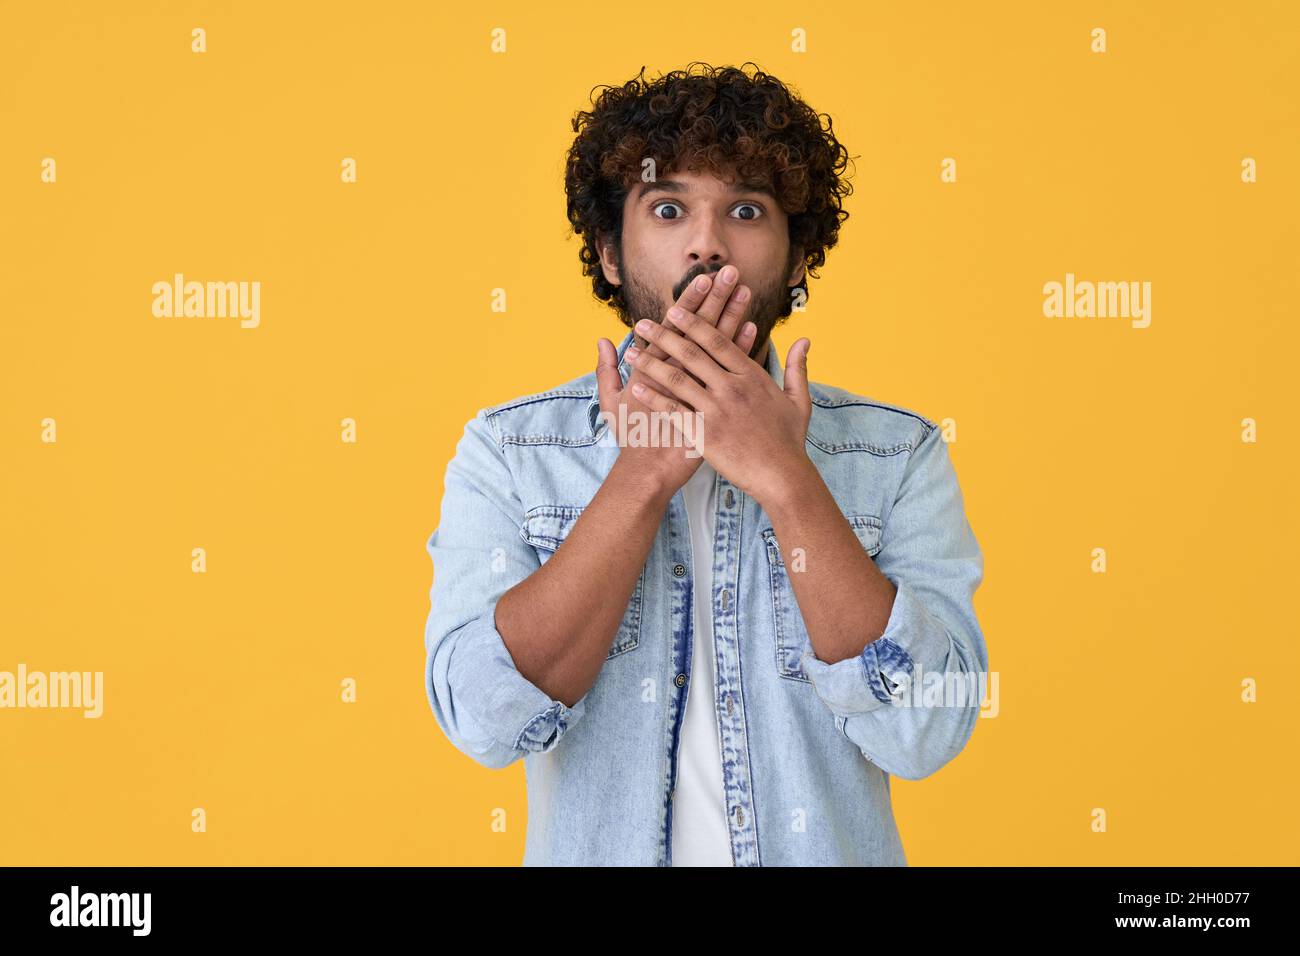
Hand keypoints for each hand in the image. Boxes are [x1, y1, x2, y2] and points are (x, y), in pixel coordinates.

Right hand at [596, 267, 756, 495]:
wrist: (650, 472)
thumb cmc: (632, 438)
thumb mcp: (611, 403)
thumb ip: (607, 371)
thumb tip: (603, 341)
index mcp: (654, 367)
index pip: (675, 326)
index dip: (690, 301)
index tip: (704, 277)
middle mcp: (678, 372)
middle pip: (700, 327)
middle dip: (715, 298)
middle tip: (729, 271)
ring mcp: (698, 386)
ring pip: (717, 343)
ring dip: (732, 315)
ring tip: (746, 291)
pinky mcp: (713, 399)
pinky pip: (729, 370)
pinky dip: (741, 350)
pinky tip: (752, 329)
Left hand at [623, 265, 813, 506]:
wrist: (783, 476)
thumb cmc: (791, 440)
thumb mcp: (799, 400)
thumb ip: (797, 367)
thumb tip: (804, 340)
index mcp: (751, 376)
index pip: (718, 341)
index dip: (694, 323)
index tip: (675, 310)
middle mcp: (732, 389)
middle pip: (692, 354)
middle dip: (664, 336)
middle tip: (643, 323)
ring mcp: (717, 411)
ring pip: (677, 380)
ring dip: (651, 364)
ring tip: (632, 352)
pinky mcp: (704, 434)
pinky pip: (673, 412)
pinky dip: (654, 399)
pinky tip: (638, 389)